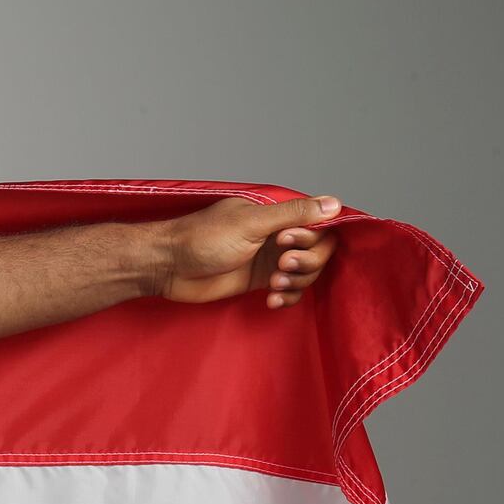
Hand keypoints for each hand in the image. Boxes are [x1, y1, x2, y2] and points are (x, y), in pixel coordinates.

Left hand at [154, 193, 341, 309]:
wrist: (168, 266)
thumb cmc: (202, 239)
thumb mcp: (251, 223)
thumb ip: (293, 214)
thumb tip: (334, 203)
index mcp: (277, 215)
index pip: (320, 225)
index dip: (313, 237)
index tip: (286, 242)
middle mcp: (277, 235)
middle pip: (319, 251)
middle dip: (307, 261)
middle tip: (280, 265)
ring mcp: (269, 259)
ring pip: (307, 273)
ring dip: (298, 281)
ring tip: (273, 283)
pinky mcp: (259, 281)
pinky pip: (289, 290)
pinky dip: (286, 297)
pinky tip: (271, 300)